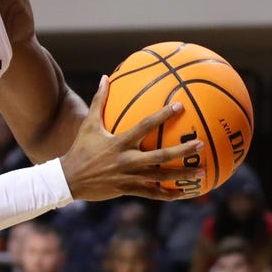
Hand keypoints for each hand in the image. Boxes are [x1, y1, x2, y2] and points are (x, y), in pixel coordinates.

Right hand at [59, 75, 203, 201]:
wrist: (69, 178)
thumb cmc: (80, 148)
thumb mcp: (89, 124)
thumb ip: (99, 100)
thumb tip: (105, 77)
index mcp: (120, 142)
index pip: (145, 126)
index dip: (163, 115)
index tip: (180, 106)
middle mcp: (127, 159)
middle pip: (160, 156)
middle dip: (182, 150)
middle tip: (201, 143)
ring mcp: (129, 176)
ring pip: (160, 177)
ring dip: (182, 174)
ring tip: (202, 171)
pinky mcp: (127, 190)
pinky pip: (151, 193)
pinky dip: (167, 194)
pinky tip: (182, 193)